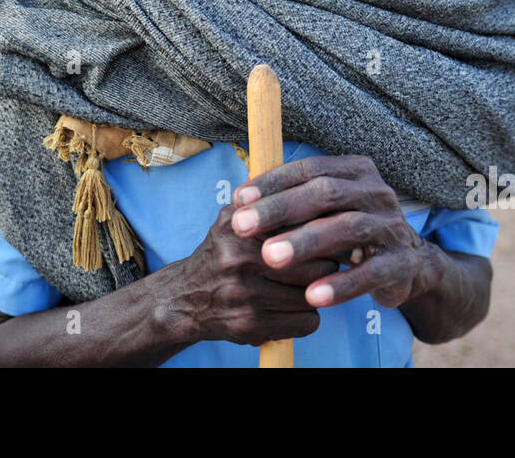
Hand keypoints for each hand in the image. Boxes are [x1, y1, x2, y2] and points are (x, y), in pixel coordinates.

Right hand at [163, 203, 336, 346]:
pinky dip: (307, 318)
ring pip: (312, 295)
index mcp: (240, 227)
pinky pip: (306, 323)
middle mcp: (240, 259)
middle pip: (316, 264)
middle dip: (326, 266)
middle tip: (322, 265)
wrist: (184, 298)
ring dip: (317, 294)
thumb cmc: (221, 254)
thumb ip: (265, 200)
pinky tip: (294, 309)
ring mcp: (244, 295)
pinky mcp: (249, 325)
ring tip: (306, 287)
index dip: (324, 232)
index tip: (330, 235)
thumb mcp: (234, 219)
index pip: (305, 227)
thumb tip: (311, 188)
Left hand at [230, 155, 433, 309]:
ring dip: (306, 243)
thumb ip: (291, 204)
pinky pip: (370, 273)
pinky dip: (341, 285)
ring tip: (270, 258)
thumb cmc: (352, 234)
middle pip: (325, 193)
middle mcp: (377, 193)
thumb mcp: (326, 212)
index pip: (310, 169)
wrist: (408, 265)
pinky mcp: (401, 263)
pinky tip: (312, 296)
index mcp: (356, 172)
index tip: (237, 199)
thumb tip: (239, 202)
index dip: (273, 182)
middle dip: (280, 209)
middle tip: (242, 226)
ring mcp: (392, 226)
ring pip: (348, 228)